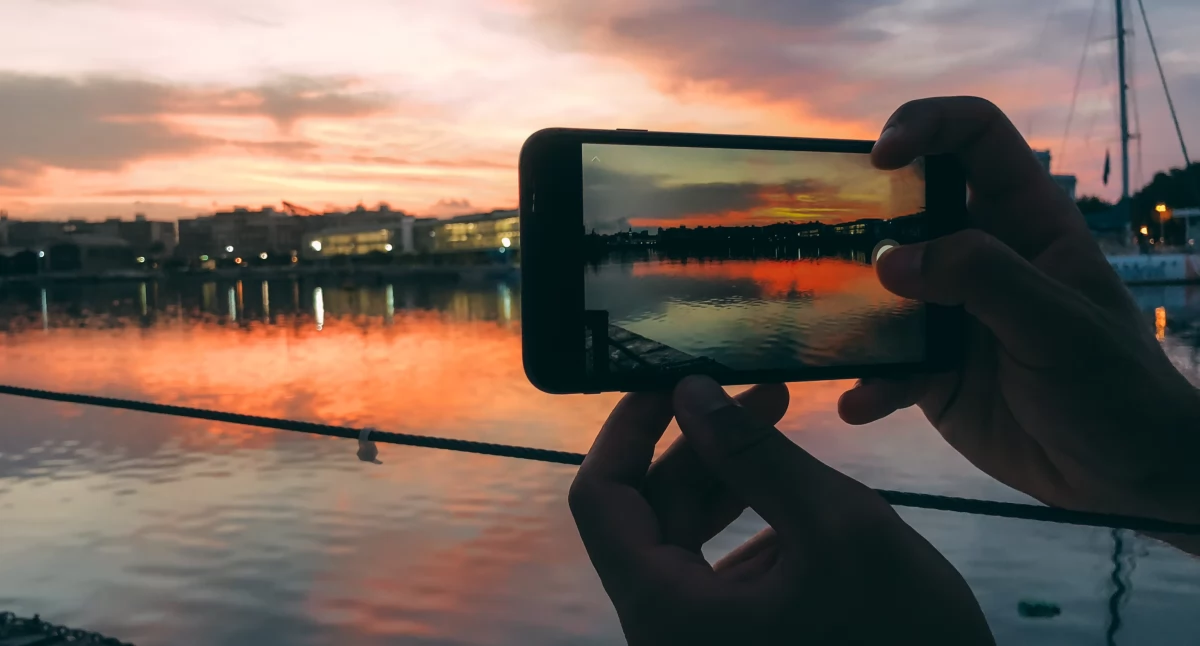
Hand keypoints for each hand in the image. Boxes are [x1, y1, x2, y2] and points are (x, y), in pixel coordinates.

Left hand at [571, 376, 993, 644]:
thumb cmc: (901, 635)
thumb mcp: (838, 527)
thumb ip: (755, 455)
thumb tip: (690, 392)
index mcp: (666, 609)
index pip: (600, 498)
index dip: (628, 428)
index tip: (670, 377)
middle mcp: (664, 629)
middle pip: (647, 513)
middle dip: (697, 444)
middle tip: (757, 390)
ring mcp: (698, 640)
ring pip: (684, 536)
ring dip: (726, 475)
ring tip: (777, 421)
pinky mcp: (733, 642)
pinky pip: (716, 567)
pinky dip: (747, 520)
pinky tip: (796, 492)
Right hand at [839, 97, 1199, 533]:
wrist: (1123, 475)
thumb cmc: (1114, 386)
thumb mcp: (1056, 322)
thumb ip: (980, 278)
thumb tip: (889, 260)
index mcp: (1025, 223)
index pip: (975, 139)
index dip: (927, 127)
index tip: (880, 158)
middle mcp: (980, 259)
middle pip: (908, 209)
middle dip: (861, 217)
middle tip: (821, 239)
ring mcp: (950, 316)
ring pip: (881, 291)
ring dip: (848, 307)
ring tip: (820, 326)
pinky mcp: (931, 372)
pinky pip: (884, 367)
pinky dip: (868, 384)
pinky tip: (860, 404)